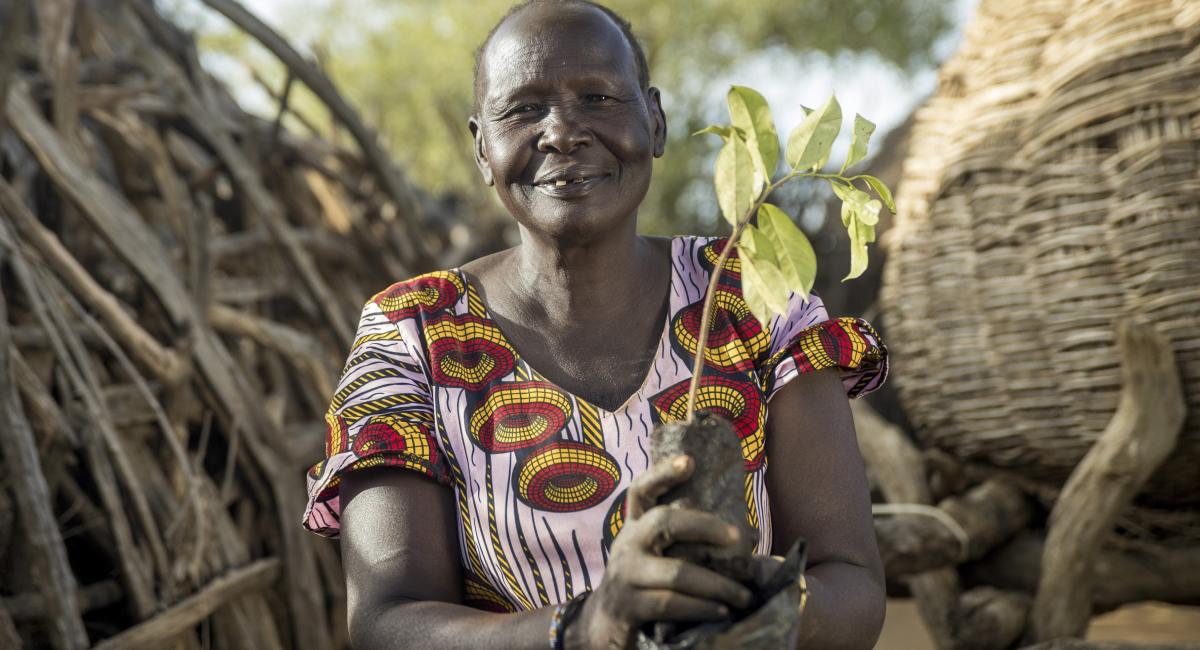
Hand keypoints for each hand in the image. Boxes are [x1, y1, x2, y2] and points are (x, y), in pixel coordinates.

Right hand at [567, 455, 753, 648]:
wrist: (603, 624)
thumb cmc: (642, 584)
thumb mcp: (653, 556)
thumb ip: (684, 543)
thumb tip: (748, 537)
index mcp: (635, 527)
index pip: (642, 491)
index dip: (662, 473)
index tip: (689, 461)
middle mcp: (627, 545)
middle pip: (663, 521)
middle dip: (704, 525)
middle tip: (737, 536)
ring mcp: (626, 575)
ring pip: (676, 572)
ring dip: (716, 585)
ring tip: (743, 595)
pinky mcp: (630, 606)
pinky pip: (671, 604)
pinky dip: (701, 608)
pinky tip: (722, 611)